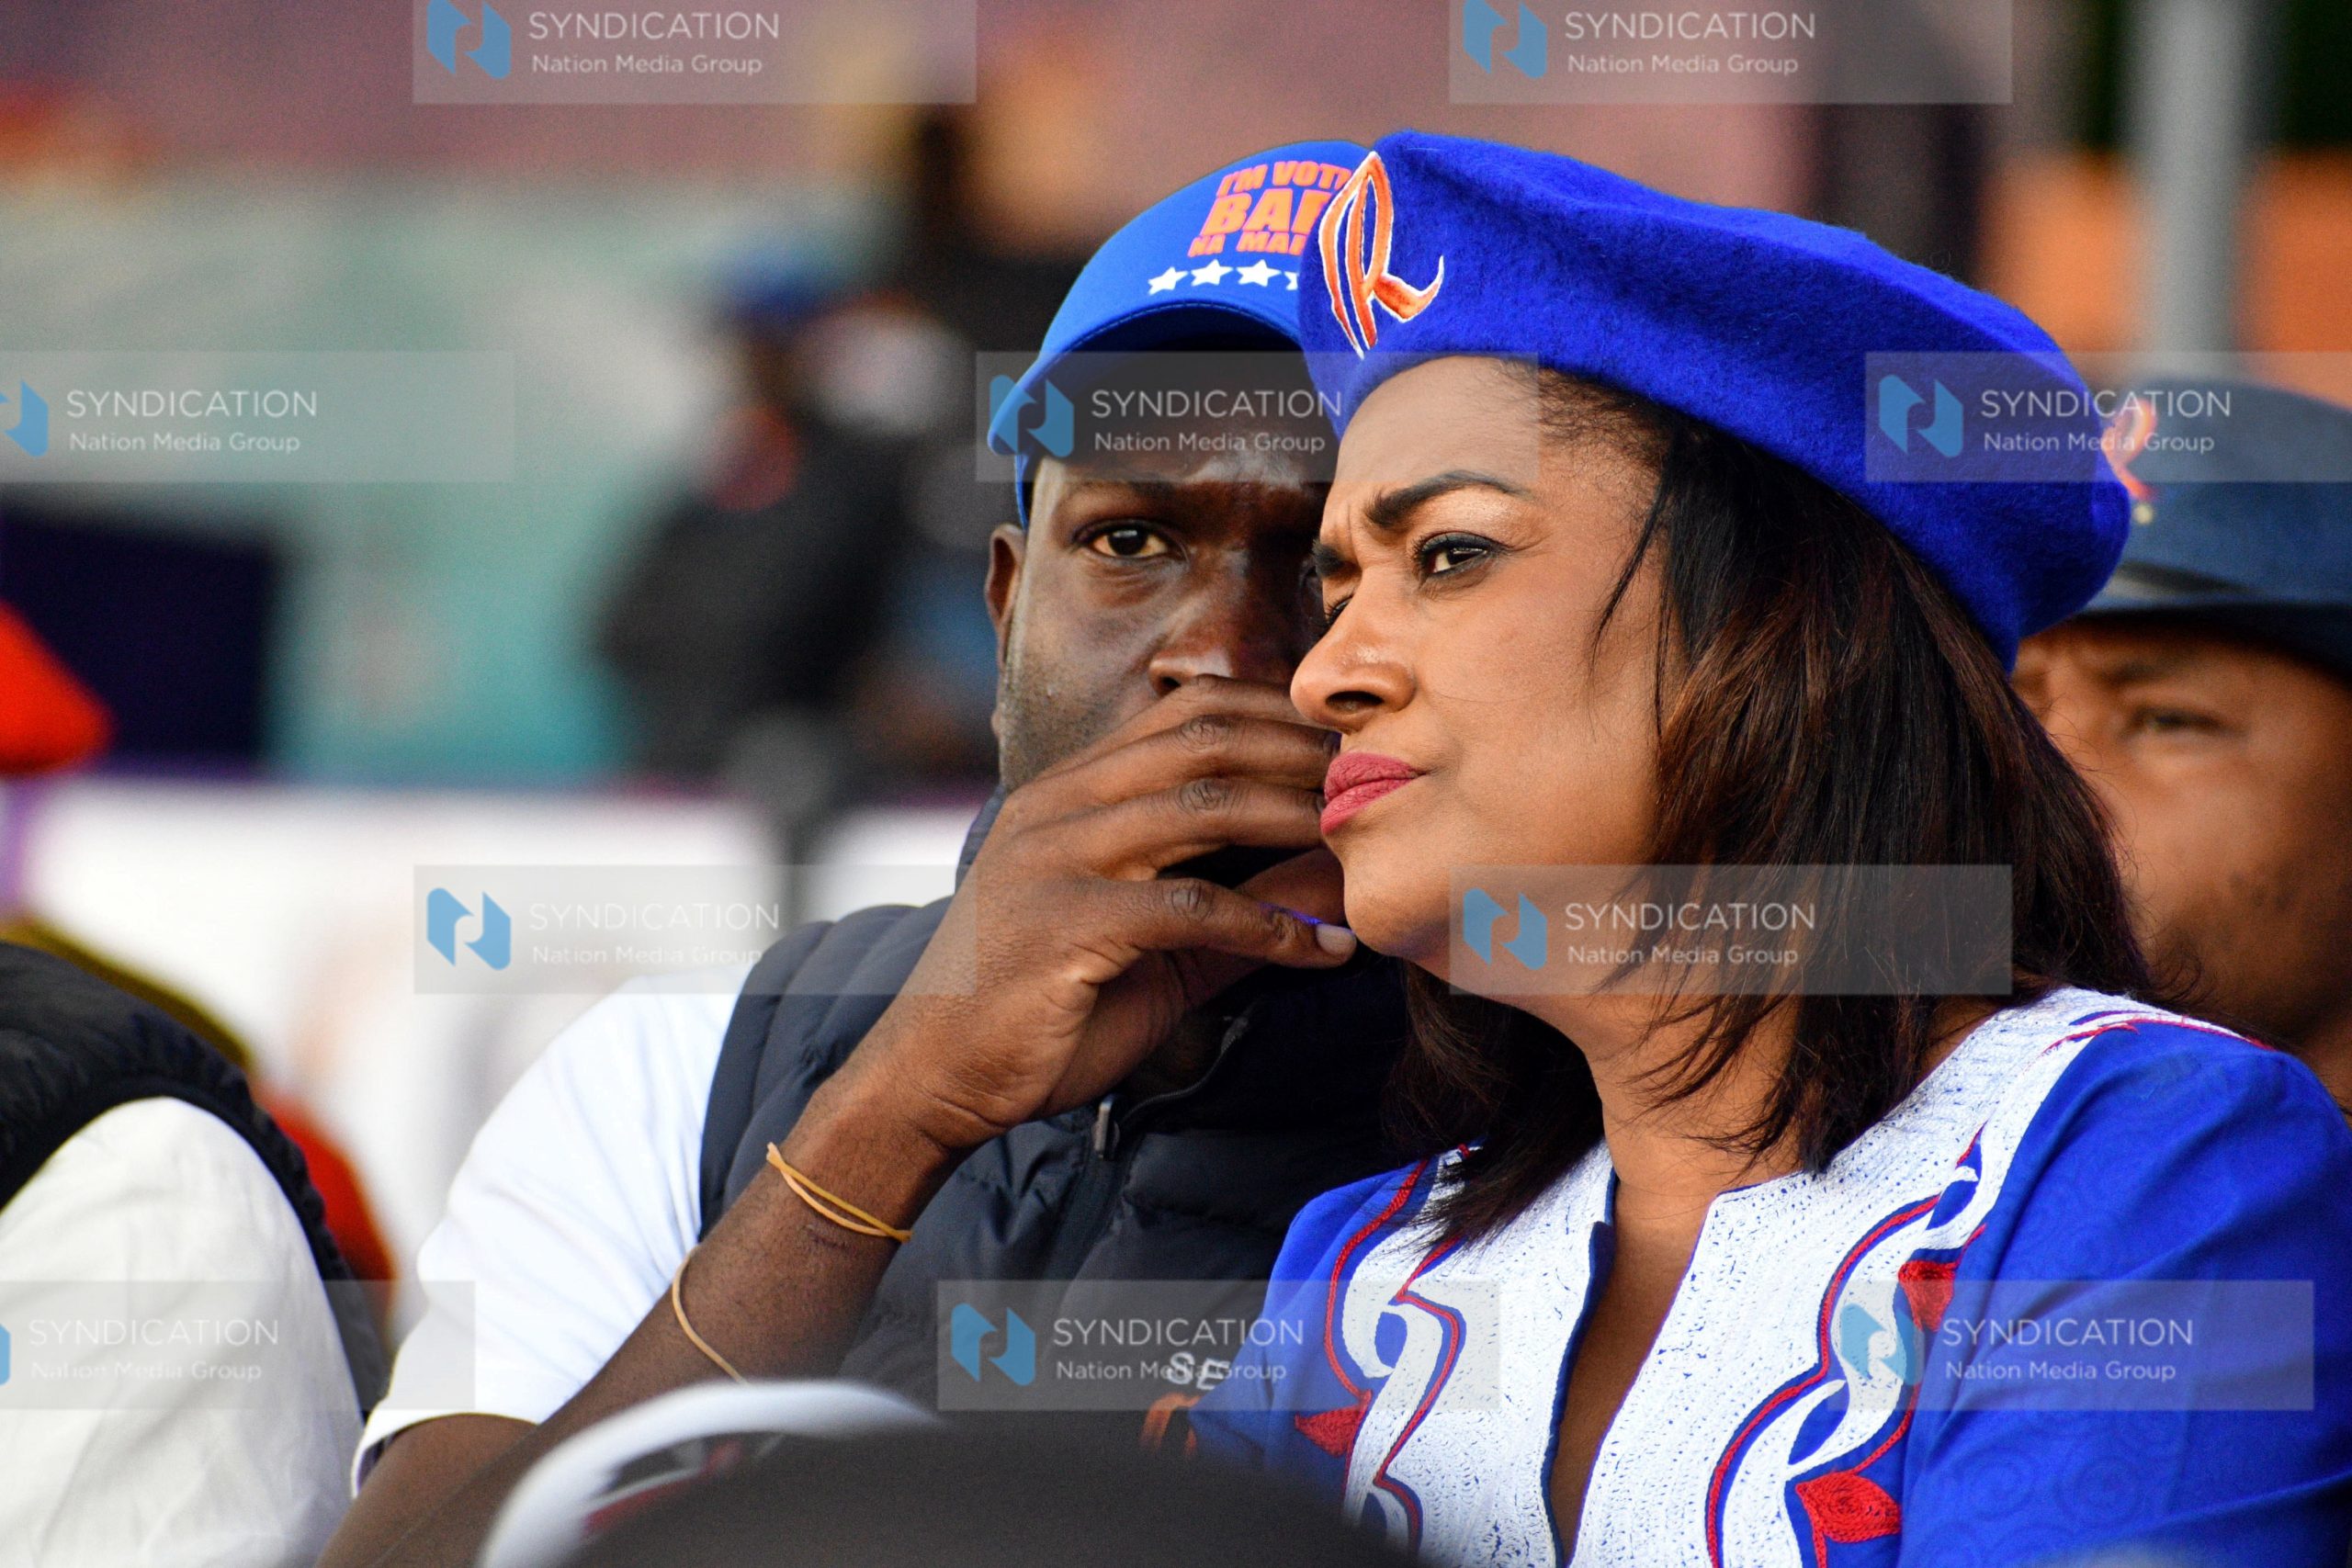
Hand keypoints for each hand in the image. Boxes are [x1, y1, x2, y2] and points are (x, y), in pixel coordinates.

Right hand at [823, 676, 1355, 1156]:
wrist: (930, 1077)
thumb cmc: (1042, 1010)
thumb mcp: (1153, 951)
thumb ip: (1238, 911)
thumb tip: (1338, 880)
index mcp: (1071, 791)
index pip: (1188, 713)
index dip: (1278, 717)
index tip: (1351, 746)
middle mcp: (1059, 806)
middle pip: (1204, 741)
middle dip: (1301, 755)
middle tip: (1378, 782)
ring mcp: (1055, 859)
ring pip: (1201, 807)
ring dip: (1296, 822)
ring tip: (1363, 844)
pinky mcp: (1063, 924)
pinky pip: (1187, 907)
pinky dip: (1266, 925)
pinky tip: (1319, 950)